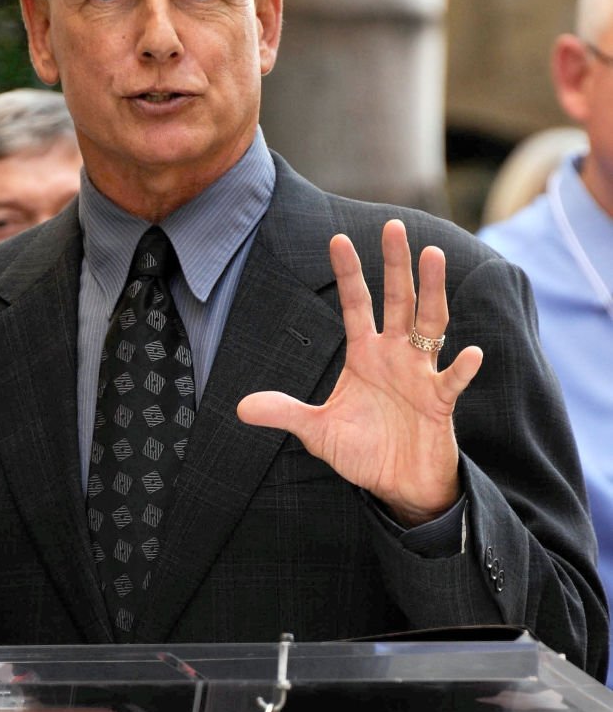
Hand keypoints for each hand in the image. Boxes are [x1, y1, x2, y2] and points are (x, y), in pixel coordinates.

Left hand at [238, 219, 482, 526]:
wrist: (397, 486)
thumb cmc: (362, 452)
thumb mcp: (316, 431)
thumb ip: (285, 413)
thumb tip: (242, 407)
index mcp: (364, 354)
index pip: (355, 304)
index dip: (348, 273)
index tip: (337, 239)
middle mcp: (394, 355)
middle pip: (396, 299)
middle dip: (395, 263)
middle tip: (393, 225)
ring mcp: (420, 374)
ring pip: (429, 322)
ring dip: (431, 290)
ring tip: (433, 255)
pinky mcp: (440, 402)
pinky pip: (452, 381)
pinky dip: (461, 367)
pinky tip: (469, 352)